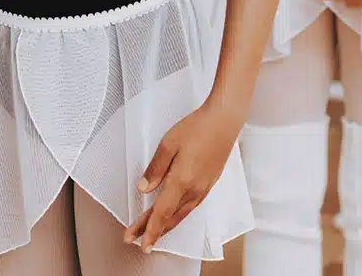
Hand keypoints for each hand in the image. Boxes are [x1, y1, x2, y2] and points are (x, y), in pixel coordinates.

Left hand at [123, 102, 239, 252]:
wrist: (224, 120)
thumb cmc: (198, 127)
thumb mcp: (169, 143)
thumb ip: (155, 168)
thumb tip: (144, 187)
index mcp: (181, 180)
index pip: (161, 212)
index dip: (148, 229)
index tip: (138, 241)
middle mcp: (194, 189)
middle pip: (169, 217)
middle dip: (152, 231)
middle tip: (137, 240)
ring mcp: (203, 188)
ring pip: (181, 215)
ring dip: (166, 225)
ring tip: (153, 232)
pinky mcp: (209, 183)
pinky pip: (191, 207)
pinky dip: (179, 216)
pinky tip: (175, 215)